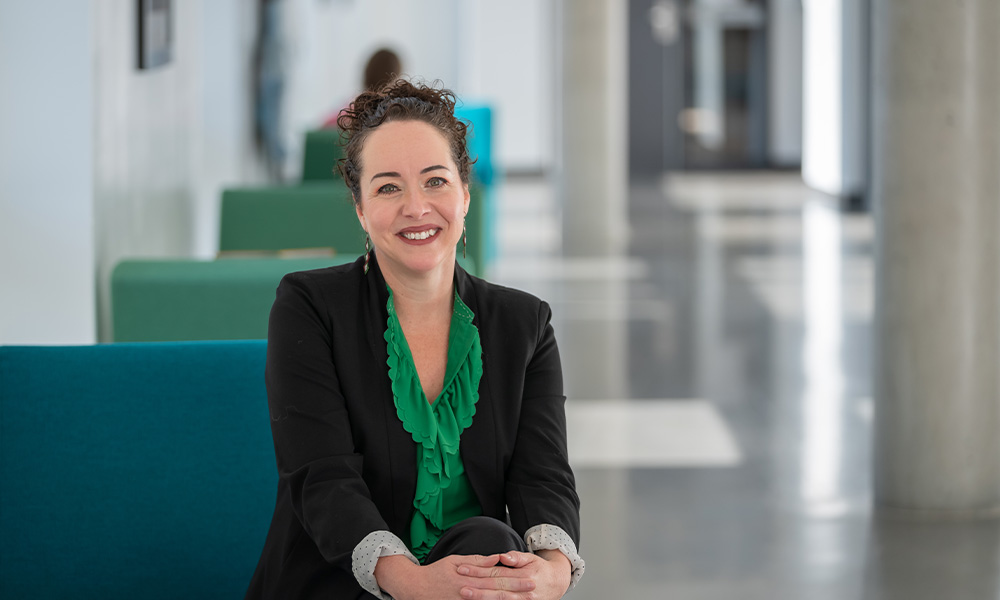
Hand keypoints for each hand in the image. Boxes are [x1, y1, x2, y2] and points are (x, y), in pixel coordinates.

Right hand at [375, 554, 536, 599]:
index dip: (514, 579)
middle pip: (497, 592)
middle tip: (533, 590)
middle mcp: (469, 592)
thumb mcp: (455, 560)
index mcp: (470, 578)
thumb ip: (477, 561)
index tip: (530, 578)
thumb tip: (497, 558)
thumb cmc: (436, 573)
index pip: (497, 578)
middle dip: (517, 592)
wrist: (415, 588)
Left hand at [457, 550, 571, 599]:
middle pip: (495, 588)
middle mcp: (523, 591)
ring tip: (465, 595)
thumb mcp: (530, 558)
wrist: (556, 583)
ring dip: (482, 598)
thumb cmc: (540, 569)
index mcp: (523, 575)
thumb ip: (516, 557)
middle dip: (476, 588)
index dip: (479, 571)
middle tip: (460, 586)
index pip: (496, 573)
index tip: (463, 569)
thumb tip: (502, 556)